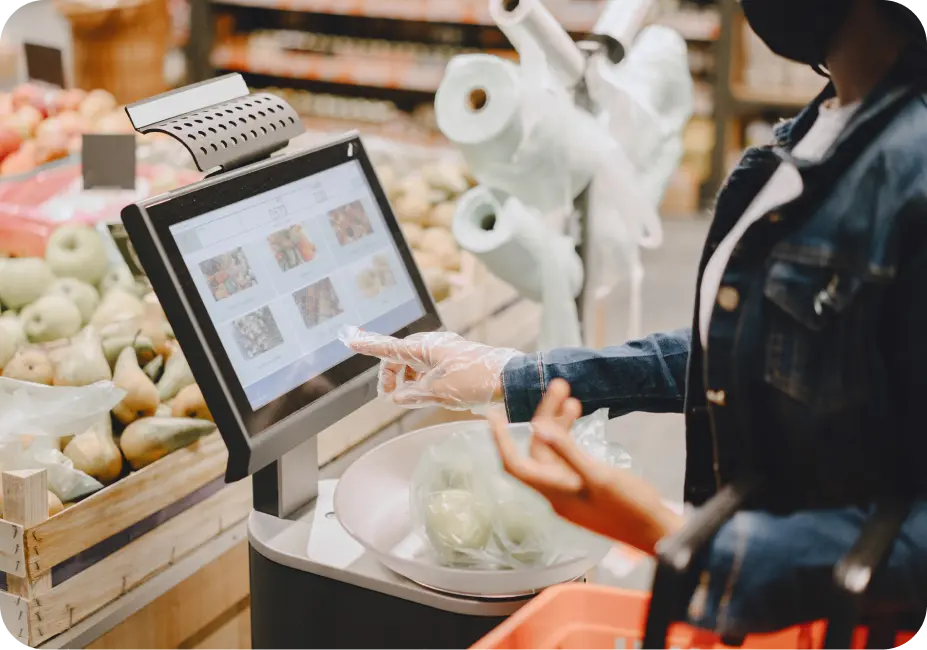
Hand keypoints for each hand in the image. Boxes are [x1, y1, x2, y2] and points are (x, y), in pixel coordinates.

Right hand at [339, 326, 520, 410]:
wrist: (511, 380)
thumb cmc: (477, 381)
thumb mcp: (439, 392)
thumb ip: (413, 394)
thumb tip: (397, 397)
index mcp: (426, 347)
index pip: (389, 347)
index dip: (368, 345)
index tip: (348, 339)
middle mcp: (434, 346)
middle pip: (400, 356)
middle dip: (390, 374)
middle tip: (388, 395)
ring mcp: (445, 353)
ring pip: (415, 364)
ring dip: (406, 380)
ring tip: (407, 398)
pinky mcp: (455, 363)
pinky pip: (429, 369)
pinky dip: (421, 381)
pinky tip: (425, 394)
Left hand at [489, 379, 683, 554]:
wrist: (657, 532)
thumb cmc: (631, 508)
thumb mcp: (599, 476)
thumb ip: (568, 451)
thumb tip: (538, 429)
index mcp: (554, 492)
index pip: (515, 464)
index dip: (500, 439)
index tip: (492, 414)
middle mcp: (556, 492)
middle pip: (538, 450)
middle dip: (545, 416)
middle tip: (560, 387)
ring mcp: (571, 491)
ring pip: (554, 452)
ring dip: (559, 425)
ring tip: (572, 398)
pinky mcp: (585, 489)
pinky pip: (568, 459)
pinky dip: (570, 438)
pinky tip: (578, 420)